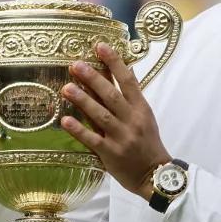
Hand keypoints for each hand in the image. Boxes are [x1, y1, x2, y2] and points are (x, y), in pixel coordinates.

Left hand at [60, 43, 170, 200]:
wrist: (154, 175)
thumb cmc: (148, 143)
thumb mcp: (146, 116)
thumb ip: (133, 97)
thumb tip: (125, 70)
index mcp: (141, 109)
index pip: (128, 81)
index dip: (114, 62)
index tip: (100, 46)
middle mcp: (132, 120)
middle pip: (111, 95)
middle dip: (93, 78)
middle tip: (76, 65)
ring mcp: (121, 138)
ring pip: (101, 115)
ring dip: (83, 100)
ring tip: (66, 87)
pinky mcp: (111, 154)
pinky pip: (93, 140)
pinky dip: (79, 130)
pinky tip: (65, 120)